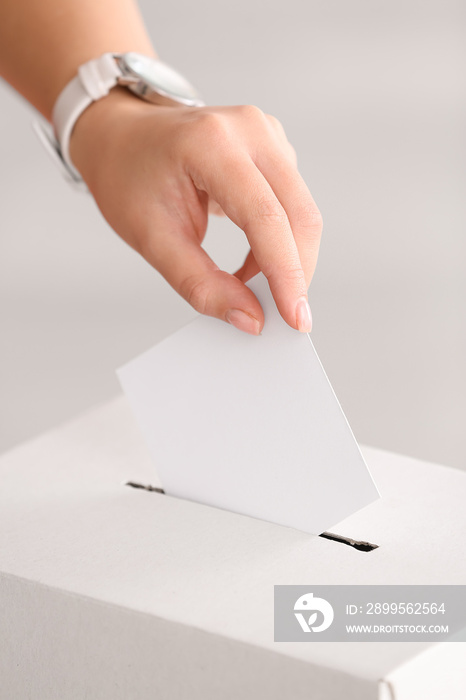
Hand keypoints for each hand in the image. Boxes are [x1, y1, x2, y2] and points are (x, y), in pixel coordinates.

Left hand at [70, 88, 322, 334]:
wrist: (121, 137)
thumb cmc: (128, 179)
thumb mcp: (153, 239)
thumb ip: (201, 284)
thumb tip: (250, 317)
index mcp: (211, 143)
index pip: (265, 217)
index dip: (286, 273)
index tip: (295, 320)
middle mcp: (249, 130)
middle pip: (298, 214)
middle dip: (296, 273)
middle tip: (282, 316)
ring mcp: (266, 133)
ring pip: (302, 211)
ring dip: (288, 259)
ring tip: (252, 283)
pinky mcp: (274, 146)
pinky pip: (294, 203)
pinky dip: (282, 241)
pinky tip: (254, 256)